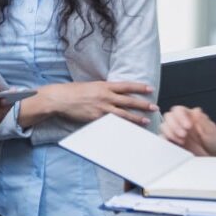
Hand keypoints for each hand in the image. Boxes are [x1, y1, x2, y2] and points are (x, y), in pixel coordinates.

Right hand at [19, 81, 156, 126]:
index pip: (126, 86)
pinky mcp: (96, 118)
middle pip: (129, 100)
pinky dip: (121, 126)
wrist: (60, 98)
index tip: (150, 89)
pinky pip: (112, 123)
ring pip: (123, 113)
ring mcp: (101, 108)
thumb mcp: (91, 86)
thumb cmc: (73, 91)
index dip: (140, 87)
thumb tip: (114, 92)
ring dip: (136, 117)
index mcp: (104, 86)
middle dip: (143, 104)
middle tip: (155, 107)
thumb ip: (103, 89)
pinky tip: (128, 129)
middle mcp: (105, 96)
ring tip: (146, 120)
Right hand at [160, 106, 215, 156]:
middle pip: (169, 117)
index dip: (181, 116)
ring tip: (181, 141)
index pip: (179, 110)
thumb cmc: (213, 142)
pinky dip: (166, 141)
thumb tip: (196, 111)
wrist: (213, 155)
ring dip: (170, 133)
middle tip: (184, 134)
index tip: (188, 126)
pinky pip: (163, 139)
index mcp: (190, 116)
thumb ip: (204, 121)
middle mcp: (180, 122)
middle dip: (174, 125)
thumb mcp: (212, 131)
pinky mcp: (172, 142)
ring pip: (164, 127)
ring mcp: (175, 132)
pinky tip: (174, 145)